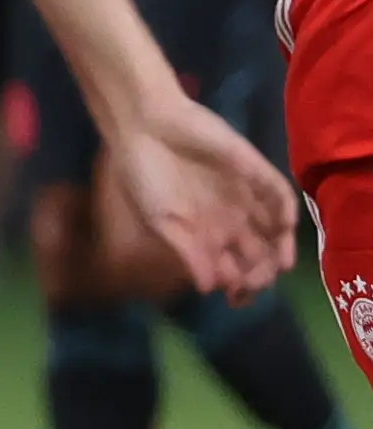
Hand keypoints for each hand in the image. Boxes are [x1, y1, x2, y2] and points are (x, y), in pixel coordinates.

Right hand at [102, 88, 296, 300]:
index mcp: (205, 234)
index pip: (233, 268)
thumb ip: (186, 253)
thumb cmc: (144, 175)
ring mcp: (245, 196)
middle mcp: (230, 219)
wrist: (145, 128)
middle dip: (260, 274)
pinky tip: (283, 226)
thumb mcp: (160, 221)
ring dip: (280, 248)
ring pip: (274, 229)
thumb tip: (207, 288)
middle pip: (258, 254)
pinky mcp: (254, 171)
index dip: (239, 287)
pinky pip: (278, 194)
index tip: (236, 300)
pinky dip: (284, 211)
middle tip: (254, 284)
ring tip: (277, 265)